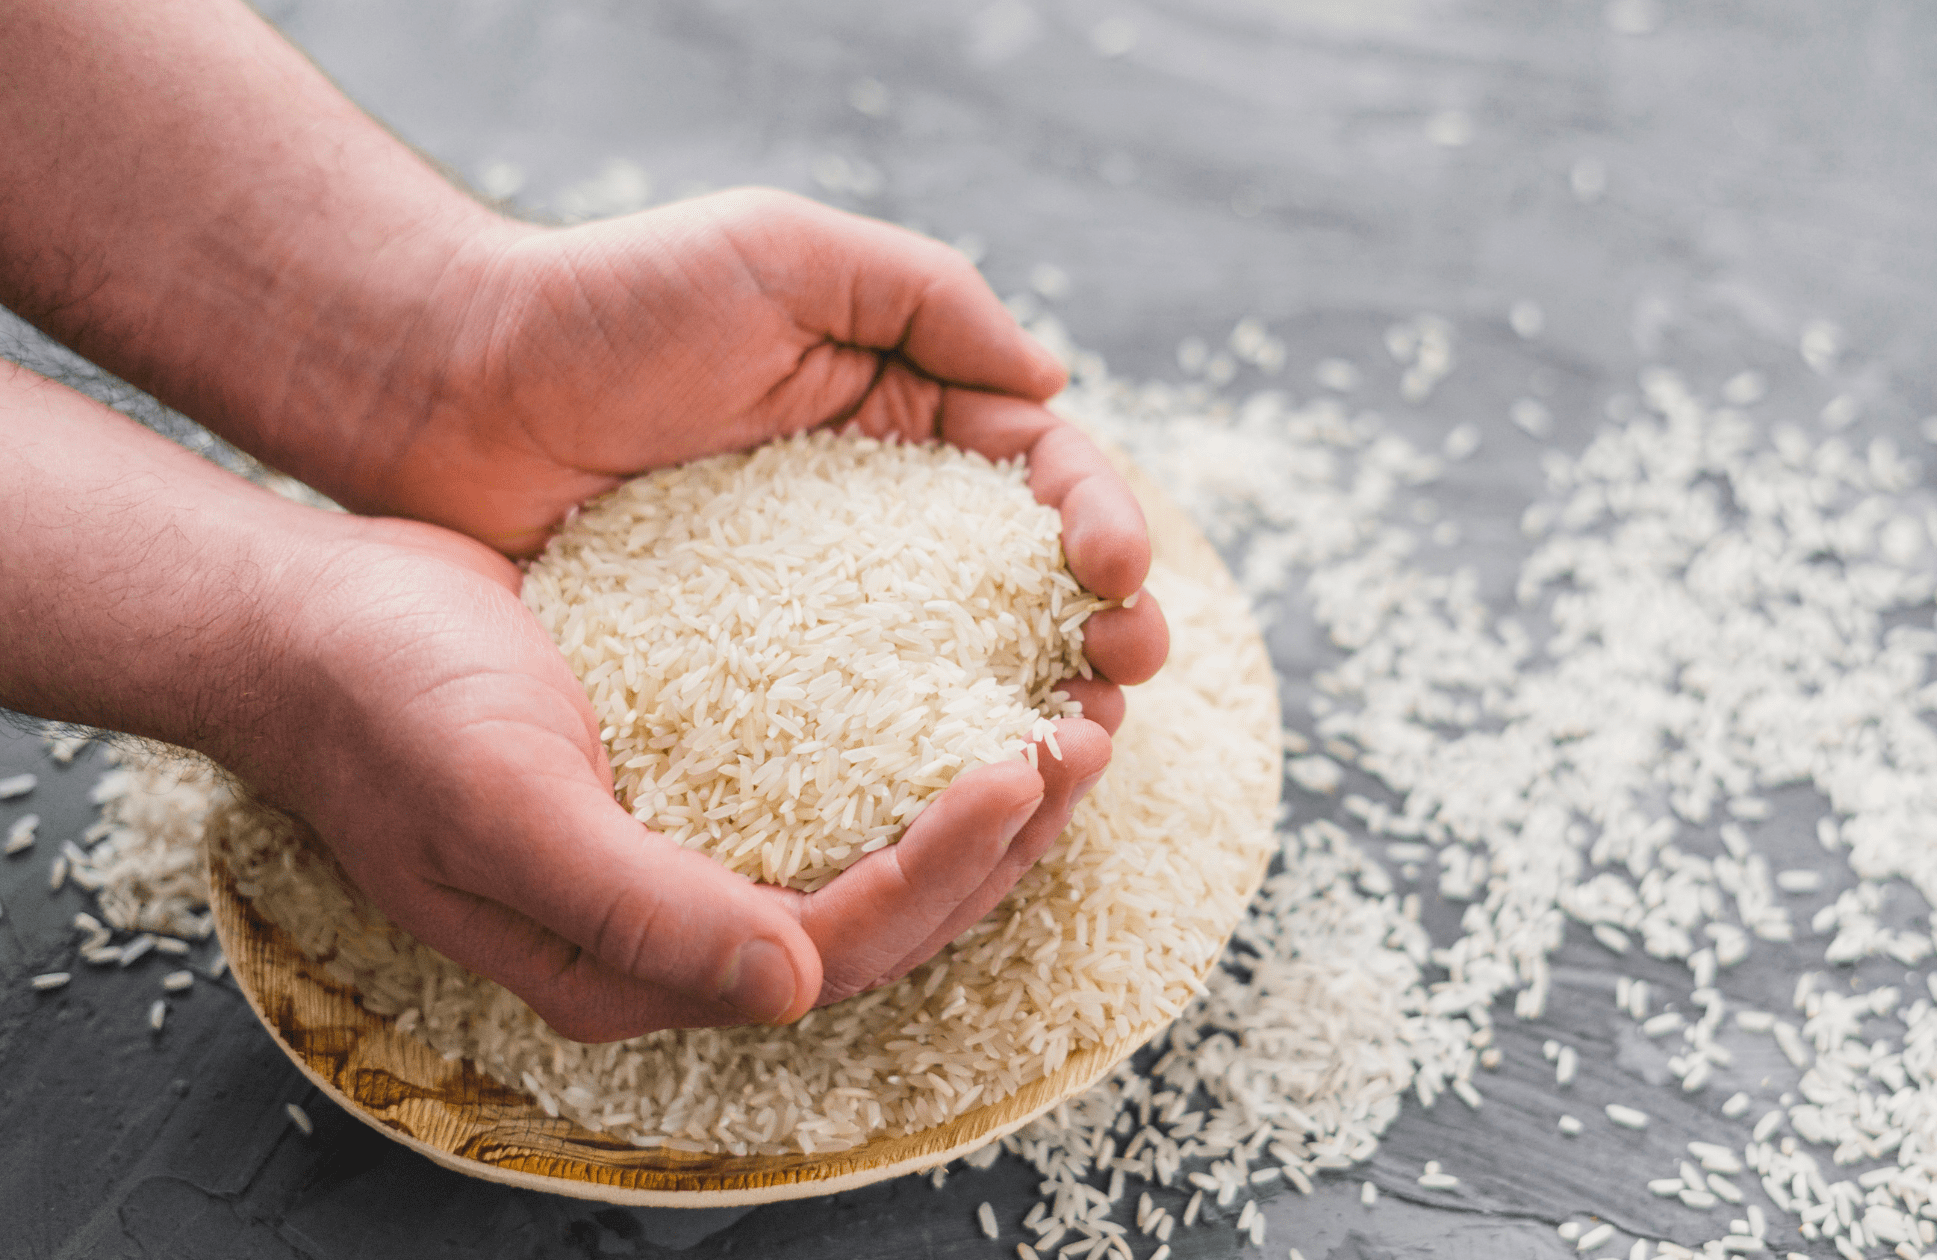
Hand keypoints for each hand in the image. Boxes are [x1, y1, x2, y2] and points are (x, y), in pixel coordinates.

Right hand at [251, 512, 1117, 1041]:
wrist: (315, 623)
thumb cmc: (387, 709)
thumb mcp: (502, 804)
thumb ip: (640, 909)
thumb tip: (794, 989)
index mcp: (634, 962)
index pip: (838, 944)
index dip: (945, 869)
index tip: (1022, 766)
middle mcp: (679, 929)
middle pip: (884, 915)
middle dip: (1000, 840)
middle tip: (1086, 739)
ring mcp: (693, 856)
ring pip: (877, 856)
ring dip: (980, 802)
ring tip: (1063, 716)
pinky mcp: (702, 781)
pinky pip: (840, 788)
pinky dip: (916, 748)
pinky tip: (972, 688)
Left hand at [331, 192, 1162, 670]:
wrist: (444, 385)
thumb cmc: (608, 299)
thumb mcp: (784, 253)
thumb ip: (927, 297)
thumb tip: (1054, 379)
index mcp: (903, 406)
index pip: (1039, 468)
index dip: (1098, 519)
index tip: (1111, 570)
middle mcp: (875, 508)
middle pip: (1024, 576)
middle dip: (1099, 621)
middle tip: (1126, 668)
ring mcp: (814, 597)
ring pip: (956, 656)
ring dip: (1032, 696)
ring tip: (1074, 742)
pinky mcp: (746, 668)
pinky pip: (846, 714)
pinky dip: (913, 749)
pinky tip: (956, 783)